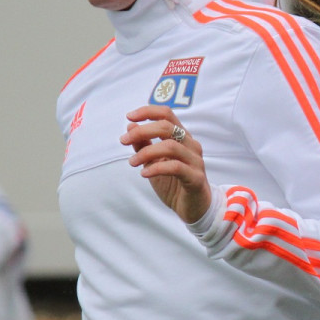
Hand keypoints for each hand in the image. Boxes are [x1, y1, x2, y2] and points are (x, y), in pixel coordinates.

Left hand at [121, 105, 212, 224]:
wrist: (193, 208)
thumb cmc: (173, 182)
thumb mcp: (153, 162)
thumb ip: (143, 145)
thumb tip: (130, 126)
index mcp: (181, 137)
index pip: (166, 114)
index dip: (147, 112)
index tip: (129, 116)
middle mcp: (190, 145)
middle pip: (166, 127)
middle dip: (142, 131)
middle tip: (124, 141)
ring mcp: (195, 161)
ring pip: (170, 146)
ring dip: (146, 152)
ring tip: (132, 162)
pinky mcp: (196, 178)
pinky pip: (176, 168)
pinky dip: (157, 168)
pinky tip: (145, 173)